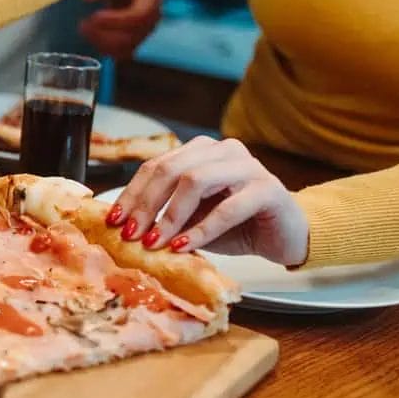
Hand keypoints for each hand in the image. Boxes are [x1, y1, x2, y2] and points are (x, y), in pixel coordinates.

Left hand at [79, 0, 163, 59]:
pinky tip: (91, 36)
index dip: (115, 20)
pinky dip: (104, 48)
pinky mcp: (137, 41)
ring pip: (125, 48)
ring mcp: (146, 32)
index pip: (137, 16)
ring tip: (84, 29)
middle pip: (131, 36)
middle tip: (82, 24)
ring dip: (101, 43)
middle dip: (104, 34)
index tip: (94, 16)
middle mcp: (153, 19)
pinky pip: (121, 53)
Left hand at [107, 136, 309, 266]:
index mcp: (200, 153)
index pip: (156, 166)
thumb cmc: (235, 226)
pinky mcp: (268, 189)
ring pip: (197, 180)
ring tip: (155, 242)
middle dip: (145, 204)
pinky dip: (202, 229)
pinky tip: (184, 246)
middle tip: (130, 234)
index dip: (131, 194)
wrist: (285, 236)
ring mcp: (247, 166)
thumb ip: (164, 215)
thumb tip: (123, 227)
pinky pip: (229, 207)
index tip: (113, 220)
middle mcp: (223, 151)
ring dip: (170, 215)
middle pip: (171, 169)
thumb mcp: (191, 220)